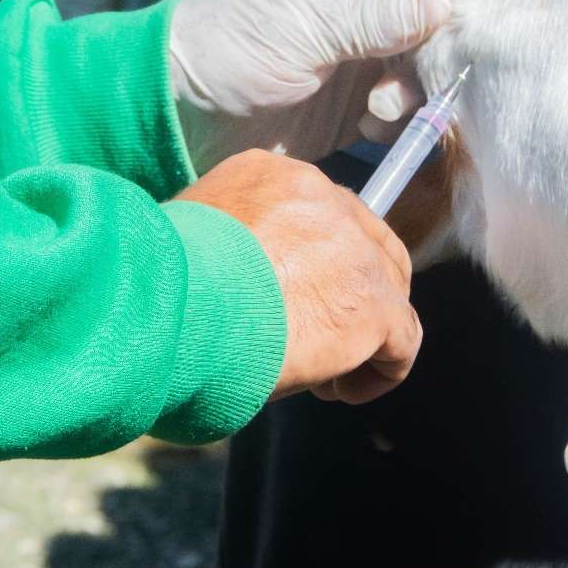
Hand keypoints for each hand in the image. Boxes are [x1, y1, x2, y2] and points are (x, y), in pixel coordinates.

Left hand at [169, 0, 452, 171]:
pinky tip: (372, 129)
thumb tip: (444, 3)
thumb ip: (375, 18)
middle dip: (432, 50)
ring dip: (414, 92)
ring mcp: (356, 61)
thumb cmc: (230, 46)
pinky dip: (398, 123)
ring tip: (381, 109)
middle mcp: (357, 10)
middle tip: (419, 80)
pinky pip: (397, 113)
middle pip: (428, 19)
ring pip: (418, 70)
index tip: (448, 23)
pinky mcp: (349, 109)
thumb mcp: (305, 26)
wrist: (177, 114)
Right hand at [174, 150, 420, 403]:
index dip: (319, 261)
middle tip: (318, 337)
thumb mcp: (193, 240)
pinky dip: (379, 372)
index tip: (291, 297)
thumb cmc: (164, 283)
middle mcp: (322, 199)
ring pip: (390, 290)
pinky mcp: (373, 303)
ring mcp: (355, 250)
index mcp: (273, 177)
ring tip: (324, 374)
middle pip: (370, 243)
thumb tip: (237, 284)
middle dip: (353, 292)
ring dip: (364, 335)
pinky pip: (404, 340)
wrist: (174, 305)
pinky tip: (340, 390)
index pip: (321, 213)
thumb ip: (229, 247)